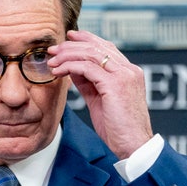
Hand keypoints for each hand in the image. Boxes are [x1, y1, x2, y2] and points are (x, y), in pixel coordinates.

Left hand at [48, 30, 153, 158]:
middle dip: (72, 45)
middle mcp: (129, 70)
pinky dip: (70, 66)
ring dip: (68, 55)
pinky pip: (87, 67)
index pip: (106, 47)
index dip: (86, 39)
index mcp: (129, 73)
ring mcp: (124, 75)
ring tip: (53, 61)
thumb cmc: (119, 129)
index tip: (69, 39)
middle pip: (97, 46)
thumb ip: (89, 83)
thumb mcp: (100, 101)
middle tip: (54, 49)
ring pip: (91, 53)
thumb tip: (73, 70)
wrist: (133, 146)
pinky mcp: (115, 85)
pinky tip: (59, 71)